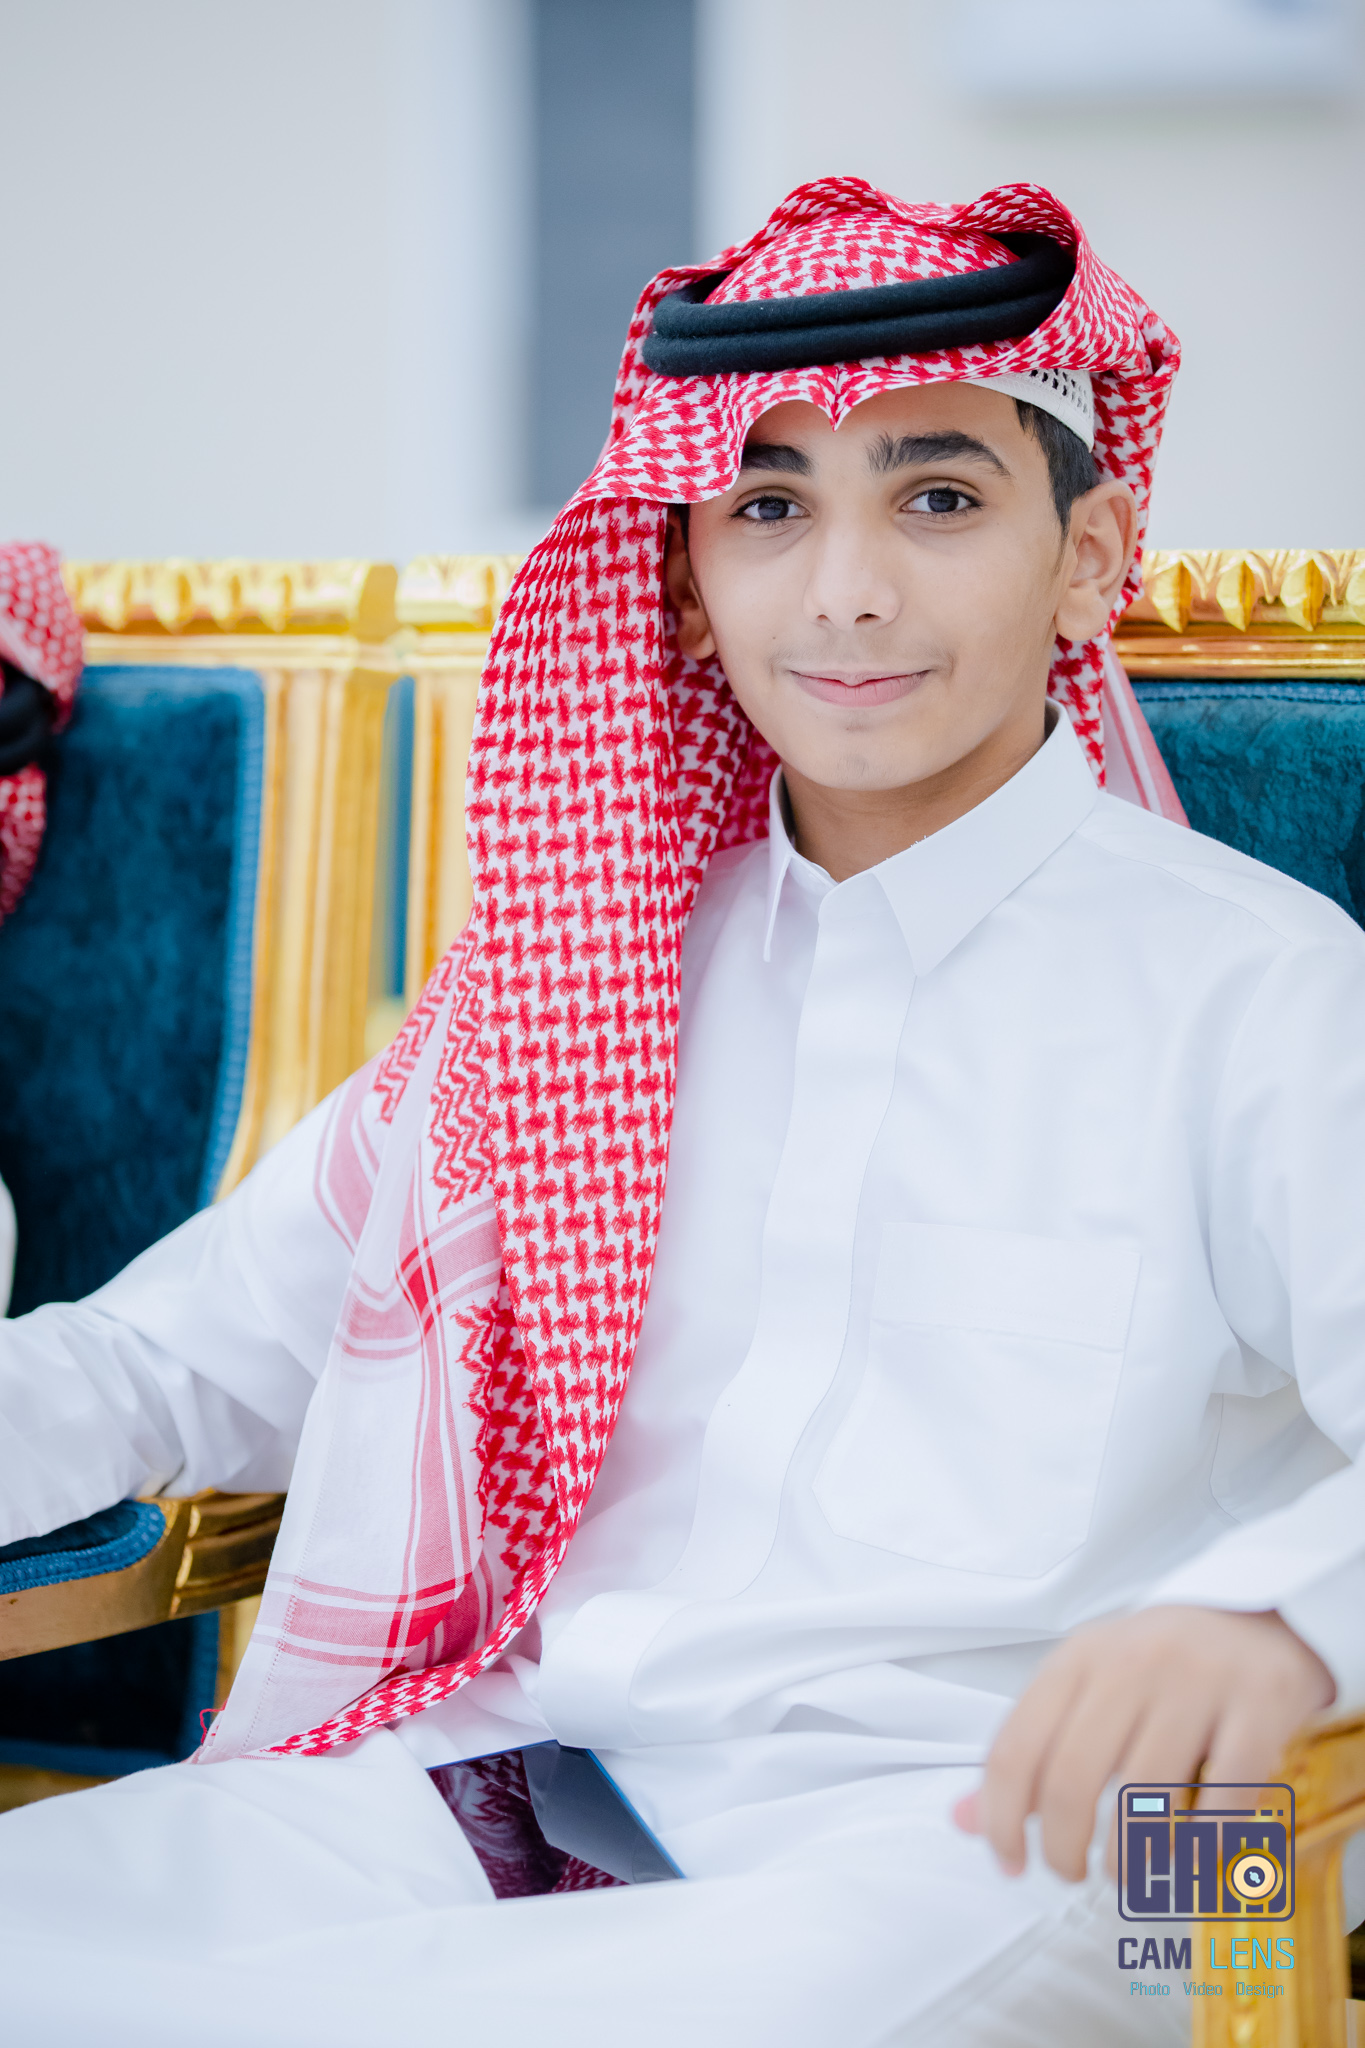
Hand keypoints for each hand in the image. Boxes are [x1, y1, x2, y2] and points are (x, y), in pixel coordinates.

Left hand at [952, 1606, 1334, 1881]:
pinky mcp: (1260, 1706)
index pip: (1015, 1748)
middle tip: (1068, 1873)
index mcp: (1077, 1658)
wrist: (1257, 1617)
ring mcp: (1198, 1682)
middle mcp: (1131, 1663)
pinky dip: (1205, 1840)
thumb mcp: (1084, 1688)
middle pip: (1072, 1777)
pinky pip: (1228, 1793)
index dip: (1001, 1819)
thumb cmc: (1158, 1666)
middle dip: (1060, 1847)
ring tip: (1124, 1872)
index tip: (1009, 1861)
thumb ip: (1029, 1751)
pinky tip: (1191, 1854)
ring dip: (1128, 1856)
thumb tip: (965, 1819)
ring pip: (1146, 1792)